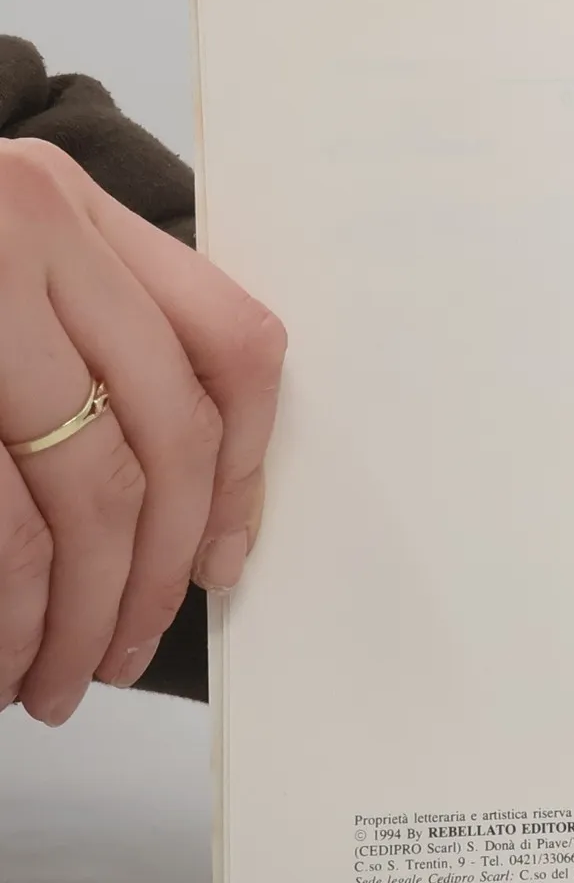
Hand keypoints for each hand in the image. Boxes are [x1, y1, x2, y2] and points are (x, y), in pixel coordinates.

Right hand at [0, 138, 284, 723]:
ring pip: (82, 492)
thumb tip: (195, 525)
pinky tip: (0, 656)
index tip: (222, 564)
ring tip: (52, 679)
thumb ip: (87, 346)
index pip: (227, 347)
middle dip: (152, 574)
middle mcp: (21, 227)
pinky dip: (7, 611)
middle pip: (163, 438)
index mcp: (64, 202)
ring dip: (74, 614)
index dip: (241, 474)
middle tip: (124, 653)